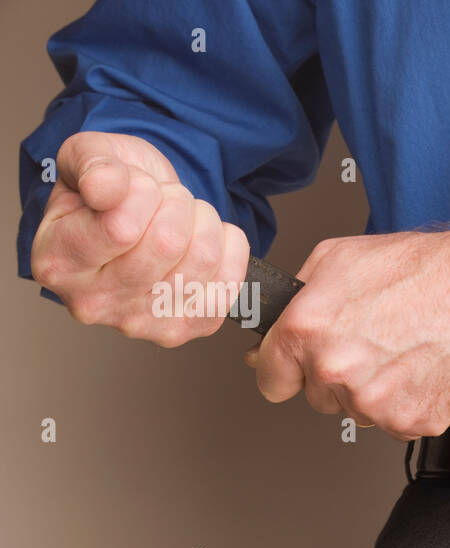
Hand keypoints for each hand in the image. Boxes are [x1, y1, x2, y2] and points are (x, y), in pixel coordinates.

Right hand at [29, 131, 249, 347]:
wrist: (137, 216)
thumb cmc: (112, 189)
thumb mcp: (89, 155)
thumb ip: (93, 164)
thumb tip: (106, 190)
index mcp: (57, 262)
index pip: (121, 228)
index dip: (142, 192)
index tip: (135, 183)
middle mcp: (93, 303)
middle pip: (168, 243)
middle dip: (176, 202)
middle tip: (164, 198)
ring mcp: (142, 323)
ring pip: (203, 258)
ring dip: (204, 221)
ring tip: (183, 215)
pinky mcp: (187, 328)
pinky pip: (230, 282)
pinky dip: (230, 246)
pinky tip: (207, 237)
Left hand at [247, 188, 449, 439]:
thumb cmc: (421, 269)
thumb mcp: (339, 258)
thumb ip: (296, 299)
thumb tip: (270, 338)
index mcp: (308, 330)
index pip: (270, 380)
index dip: (286, 370)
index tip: (299, 368)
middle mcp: (337, 371)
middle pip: (318, 398)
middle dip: (339, 376)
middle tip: (374, 343)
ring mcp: (375, 403)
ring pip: (359, 412)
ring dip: (375, 391)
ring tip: (403, 350)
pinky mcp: (412, 422)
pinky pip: (396, 423)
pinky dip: (409, 402)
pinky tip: (421, 368)